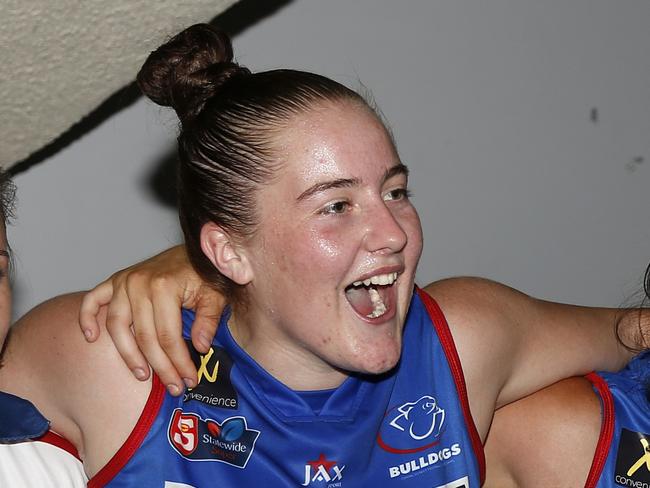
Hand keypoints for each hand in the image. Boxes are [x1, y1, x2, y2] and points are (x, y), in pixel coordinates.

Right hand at [79, 245, 224, 395]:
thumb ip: (208, 319)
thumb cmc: (204, 273)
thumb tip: (200, 347)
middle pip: (144, 336)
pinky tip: (91, 338)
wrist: (193, 249)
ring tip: (142, 375)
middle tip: (172, 386)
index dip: (179, 361)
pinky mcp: (114, 281)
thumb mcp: (214, 294)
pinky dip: (87, 318)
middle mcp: (139, 283)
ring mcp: (123, 282)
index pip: (168, 335)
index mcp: (164, 286)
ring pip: (117, 326)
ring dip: (128, 354)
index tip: (189, 380)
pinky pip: (93, 300)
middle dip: (160, 366)